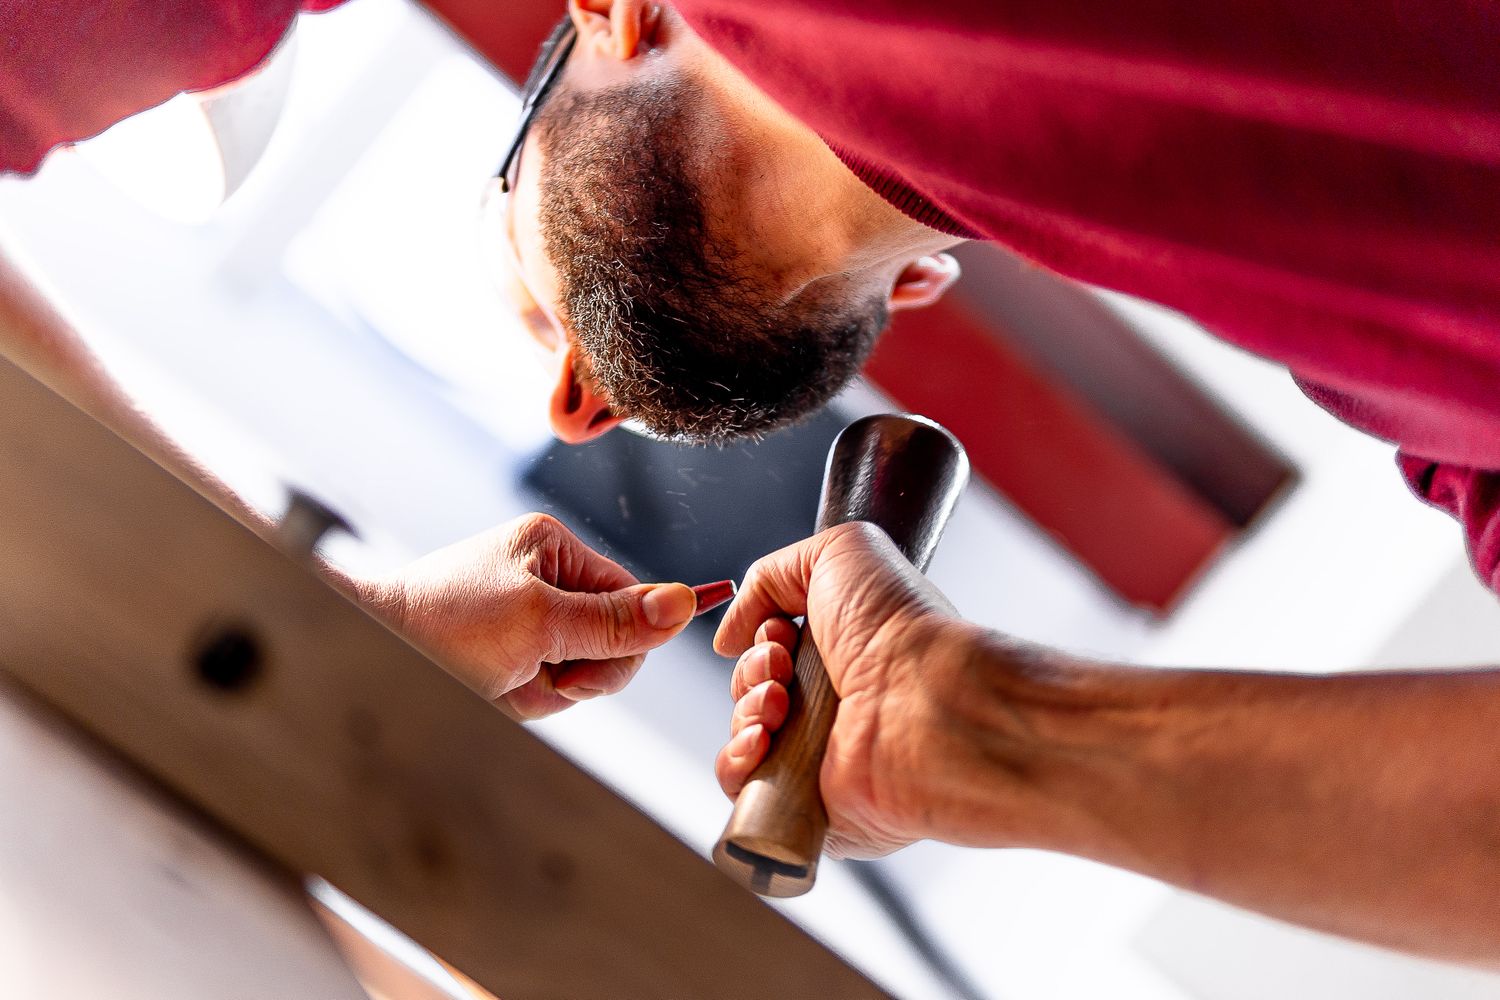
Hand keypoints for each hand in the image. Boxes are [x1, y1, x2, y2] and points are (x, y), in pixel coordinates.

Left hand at [359, 513, 695, 718]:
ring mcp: (526, 617)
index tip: (586, 669)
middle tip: (538, 675)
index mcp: (555, 547)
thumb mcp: (539, 623)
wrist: (366, 652)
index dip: (624, 643)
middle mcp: (544, 577)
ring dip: (546, 690)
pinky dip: (523, 699)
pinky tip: (491, 689)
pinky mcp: (507, 651)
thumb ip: (615, 620)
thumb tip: (687, 603)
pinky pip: (545, 688)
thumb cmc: (441, 623)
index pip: (632, 599)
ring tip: (502, 681)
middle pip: (610, 641)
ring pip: (578, 672)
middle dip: (579, 672)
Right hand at [712, 521, 983, 857]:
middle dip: (751, 672)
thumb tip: (731, 634)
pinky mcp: (808, 807)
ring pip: (740, 737)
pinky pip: (743, 790)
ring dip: (745, 711)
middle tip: (783, 667)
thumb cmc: (898, 628)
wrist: (925, 700)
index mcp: (844, 654)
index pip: (770, 651)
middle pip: (749, 691)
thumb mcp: (837, 553)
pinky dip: (737, 762)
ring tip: (781, 704)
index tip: (780, 632)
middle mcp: (833, 707)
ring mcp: (818, 759)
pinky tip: (762, 743)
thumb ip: (771, 575)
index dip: (760, 637)